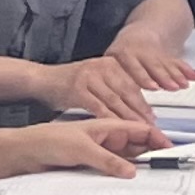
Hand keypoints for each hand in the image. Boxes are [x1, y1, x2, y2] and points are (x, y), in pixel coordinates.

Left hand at [0, 117, 159, 180]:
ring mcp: (100, 152)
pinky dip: (121, 175)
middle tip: (164, 168)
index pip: (141, 129)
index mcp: (108, 125)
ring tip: (150, 177)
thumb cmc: (48, 140)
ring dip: (137, 167)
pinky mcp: (92, 164)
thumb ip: (108, 160)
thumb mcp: (82, 149)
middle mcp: (106, 137)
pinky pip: (113, 170)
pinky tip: (127, 182)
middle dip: (151, 155)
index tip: (170, 151)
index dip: (158, 138)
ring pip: (126, 159)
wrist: (24, 153)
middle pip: (137, 145)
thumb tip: (131, 170)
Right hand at [43, 52, 159, 123]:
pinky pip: (97, 106)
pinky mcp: (78, 88)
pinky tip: (116, 128)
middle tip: (151, 127)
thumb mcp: (96, 81)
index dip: (144, 103)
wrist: (41, 80)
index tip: (154, 118)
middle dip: (140, 111)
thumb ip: (115, 89)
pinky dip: (109, 118)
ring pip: (115, 99)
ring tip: (138, 130)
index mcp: (110, 64)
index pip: (133, 84)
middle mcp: (102, 67)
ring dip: (128, 117)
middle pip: (127, 91)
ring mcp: (90, 77)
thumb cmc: (68, 84)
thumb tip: (137, 105)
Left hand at [105, 34, 194, 92]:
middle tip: (173, 87)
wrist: (138, 37)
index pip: (134, 67)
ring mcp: (157, 55)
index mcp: (124, 55)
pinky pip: (179, 63)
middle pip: (154, 66)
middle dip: (165, 77)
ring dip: (178, 75)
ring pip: (168, 64)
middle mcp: (142, 53)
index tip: (153, 87)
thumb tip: (109, 107)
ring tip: (184, 84)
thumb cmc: (120, 57)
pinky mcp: (169, 57)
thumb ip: (111, 83)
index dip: (144, 77)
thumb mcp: (109, 65)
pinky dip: (189, 71)